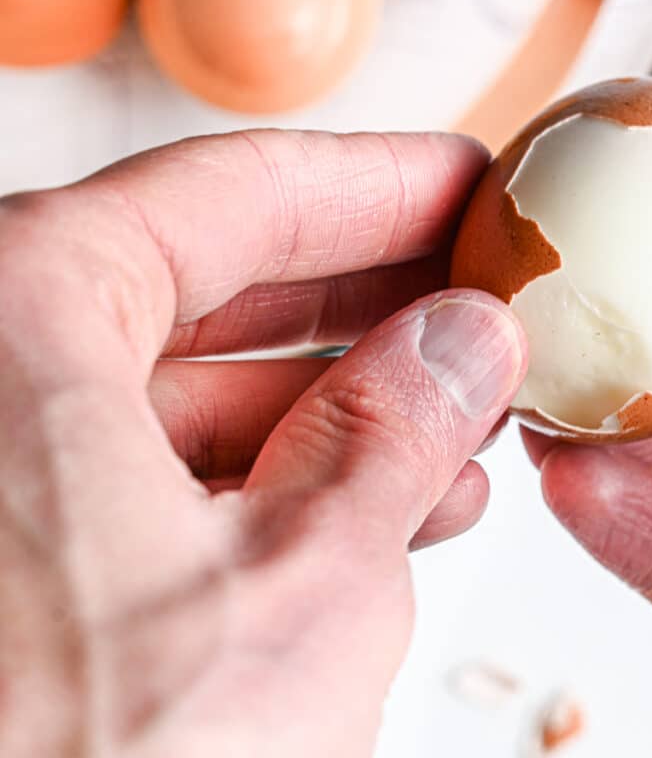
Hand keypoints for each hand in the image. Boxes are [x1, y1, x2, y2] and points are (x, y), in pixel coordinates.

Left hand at [0, 131, 525, 755]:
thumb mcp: (296, 596)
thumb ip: (395, 438)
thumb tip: (467, 344)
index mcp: (12, 320)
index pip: (238, 194)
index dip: (380, 182)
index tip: (468, 180)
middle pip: (211, 278)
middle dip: (370, 288)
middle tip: (479, 279)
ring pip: (190, 384)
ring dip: (343, 398)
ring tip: (468, 407)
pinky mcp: (6, 552)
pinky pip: (155, 473)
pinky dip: (279, 479)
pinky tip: (394, 497)